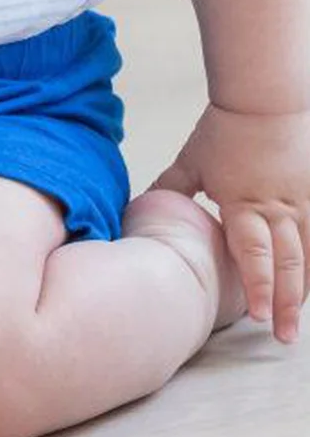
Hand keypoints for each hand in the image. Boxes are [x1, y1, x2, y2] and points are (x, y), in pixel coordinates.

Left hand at [157, 105, 309, 341]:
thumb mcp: (190, 162)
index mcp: (243, 203)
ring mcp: (303, 202)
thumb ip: (170, 190)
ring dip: (305, 290)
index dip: (258, 286)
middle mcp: (278, 208)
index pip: (253, 253)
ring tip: (299, 321)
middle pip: (288, 264)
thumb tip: (143, 209)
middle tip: (283, 337)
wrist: (264, 99)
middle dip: (287, 304)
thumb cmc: (223, 131)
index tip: (259, 316)